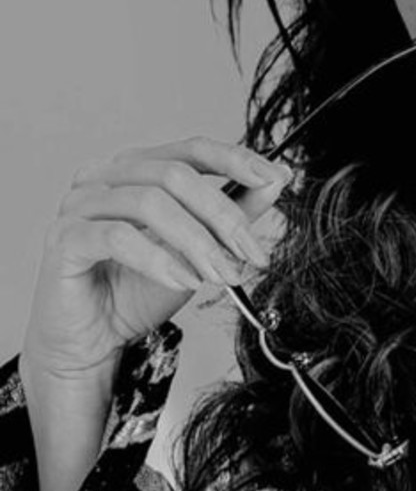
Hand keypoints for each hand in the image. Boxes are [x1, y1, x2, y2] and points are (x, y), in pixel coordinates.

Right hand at [20, 136, 288, 387]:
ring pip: (150, 203)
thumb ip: (232, 215)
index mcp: (135, 169)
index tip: (274, 180)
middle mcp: (103, 176)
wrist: (92, 341)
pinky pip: (117, 237)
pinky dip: (159, 259)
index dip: (235, 160)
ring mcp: (79, 205)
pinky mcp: (64, 239)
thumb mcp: (198, 253)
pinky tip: (183, 281)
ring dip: (197, 242)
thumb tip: (276, 180)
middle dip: (223, 216)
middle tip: (251, 254)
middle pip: (175, 175)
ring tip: (220, 276)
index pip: (191, 149)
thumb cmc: (136, 293)